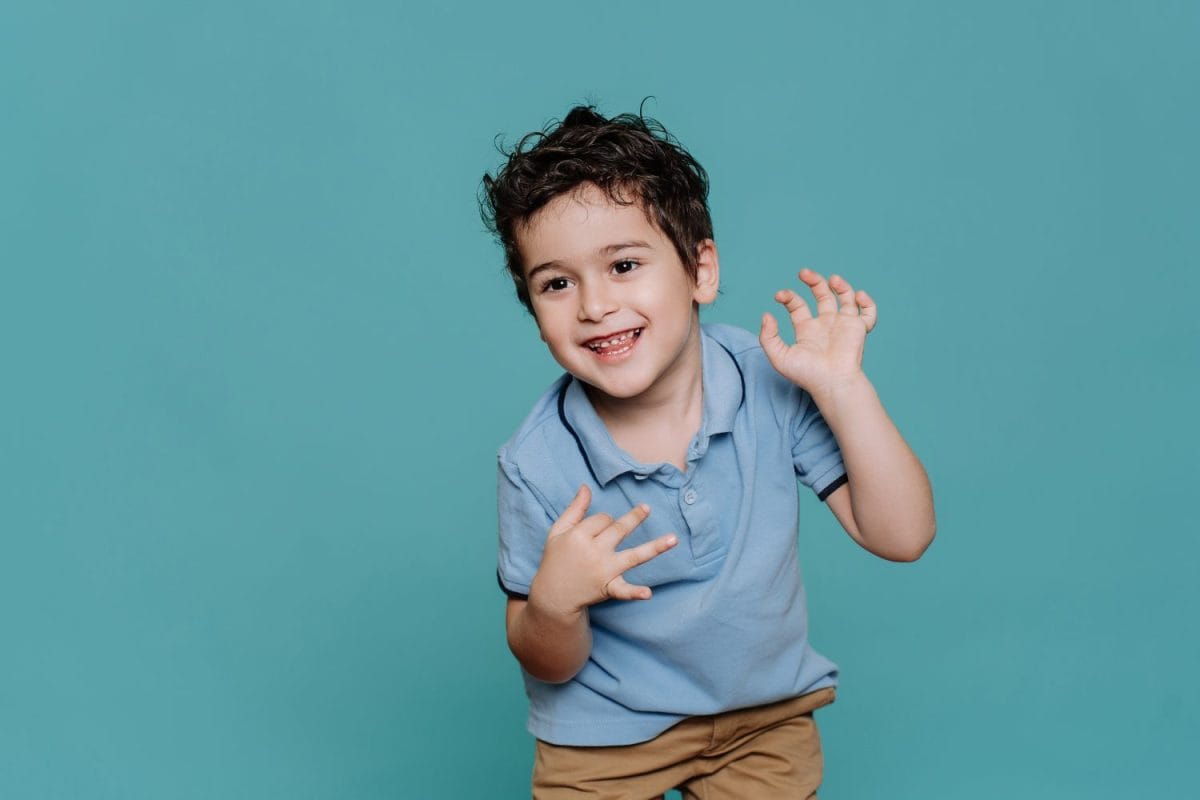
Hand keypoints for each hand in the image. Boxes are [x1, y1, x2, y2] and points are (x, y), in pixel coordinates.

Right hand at [529, 485, 677, 616]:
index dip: (602, 522)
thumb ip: (574, 509)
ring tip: (673, 539)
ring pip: (633, 556)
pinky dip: (635, 593)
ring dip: (655, 547)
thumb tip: (586, 487)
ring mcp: (603, 570)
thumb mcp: (558, 531)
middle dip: (632, 519)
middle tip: (646, 509)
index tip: (597, 531)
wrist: (553, 595)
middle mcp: (593, 551)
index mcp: (579, 536)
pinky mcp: (607, 588)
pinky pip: (623, 591)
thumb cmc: (555, 559)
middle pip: (619, 529)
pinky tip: (648, 593)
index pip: (602, 519)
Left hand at [759, 269, 877, 394]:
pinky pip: (868, 313)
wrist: (832, 383)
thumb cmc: (806, 374)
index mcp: (806, 329)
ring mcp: (843, 325)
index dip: (788, 296)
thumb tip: (767, 315)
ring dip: (840, 285)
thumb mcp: (779, 356)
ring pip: (845, 298)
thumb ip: (768, 337)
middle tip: (804, 273)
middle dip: (814, 281)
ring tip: (833, 279)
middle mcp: (825, 325)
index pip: (797, 305)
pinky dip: (867, 303)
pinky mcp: (858, 329)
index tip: (780, 295)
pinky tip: (858, 296)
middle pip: (821, 295)